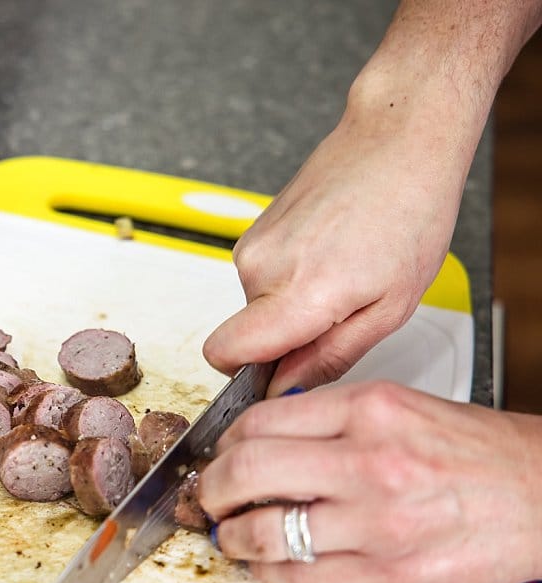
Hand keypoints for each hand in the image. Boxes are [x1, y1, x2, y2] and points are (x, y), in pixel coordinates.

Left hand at [197, 381, 541, 582]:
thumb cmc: (478, 452)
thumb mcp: (402, 407)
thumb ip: (331, 418)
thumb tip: (261, 436)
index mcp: (369, 410)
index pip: (259, 421)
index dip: (225, 444)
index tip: (220, 456)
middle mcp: (369, 461)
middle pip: (247, 471)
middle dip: (213, 488)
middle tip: (210, 496)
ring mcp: (377, 522)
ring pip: (264, 531)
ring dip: (231, 537)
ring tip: (229, 534)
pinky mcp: (388, 572)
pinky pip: (298, 576)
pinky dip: (266, 572)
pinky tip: (264, 563)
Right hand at [202, 102, 470, 395]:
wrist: (397, 142)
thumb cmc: (410, 212)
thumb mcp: (391, 308)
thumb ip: (330, 358)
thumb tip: (286, 388)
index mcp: (298, 293)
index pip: (224, 355)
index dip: (250, 375)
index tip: (284, 371)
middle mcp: (261, 268)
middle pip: (246, 337)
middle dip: (286, 338)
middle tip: (342, 310)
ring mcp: (251, 246)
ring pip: (256, 308)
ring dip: (293, 304)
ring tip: (343, 272)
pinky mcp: (252, 232)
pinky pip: (261, 279)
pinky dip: (292, 277)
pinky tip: (330, 252)